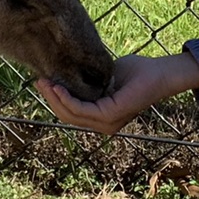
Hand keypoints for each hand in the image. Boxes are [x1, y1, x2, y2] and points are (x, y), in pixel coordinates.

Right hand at [35, 53, 198, 136]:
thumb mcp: (105, 76)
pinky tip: (59, 86)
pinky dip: (67, 99)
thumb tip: (65, 72)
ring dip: (54, 98)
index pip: (72, 113)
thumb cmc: (137, 73)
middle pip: (67, 116)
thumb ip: (88, 80)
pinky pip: (81, 109)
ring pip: (71, 114)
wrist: (160, 73)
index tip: (43, 81)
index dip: (54, 99)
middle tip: (38, 80)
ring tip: (44, 81)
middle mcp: (104, 126)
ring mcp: (107, 124)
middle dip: (50, 98)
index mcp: (103, 118)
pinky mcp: (110, 116)